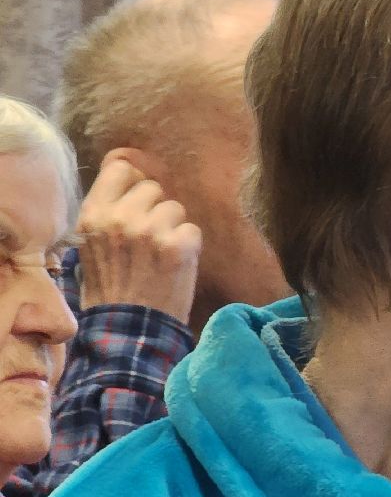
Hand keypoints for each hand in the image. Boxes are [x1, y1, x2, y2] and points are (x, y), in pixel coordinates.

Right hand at [74, 151, 201, 323]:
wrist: (130, 328)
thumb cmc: (111, 287)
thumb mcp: (92, 244)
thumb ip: (107, 211)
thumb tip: (125, 170)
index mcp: (94, 214)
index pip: (121, 168)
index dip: (134, 182)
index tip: (138, 200)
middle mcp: (120, 217)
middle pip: (152, 188)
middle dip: (154, 209)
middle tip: (149, 239)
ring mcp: (150, 230)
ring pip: (175, 208)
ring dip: (173, 227)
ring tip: (160, 254)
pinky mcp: (178, 245)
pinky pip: (192, 229)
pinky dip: (189, 246)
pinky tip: (175, 265)